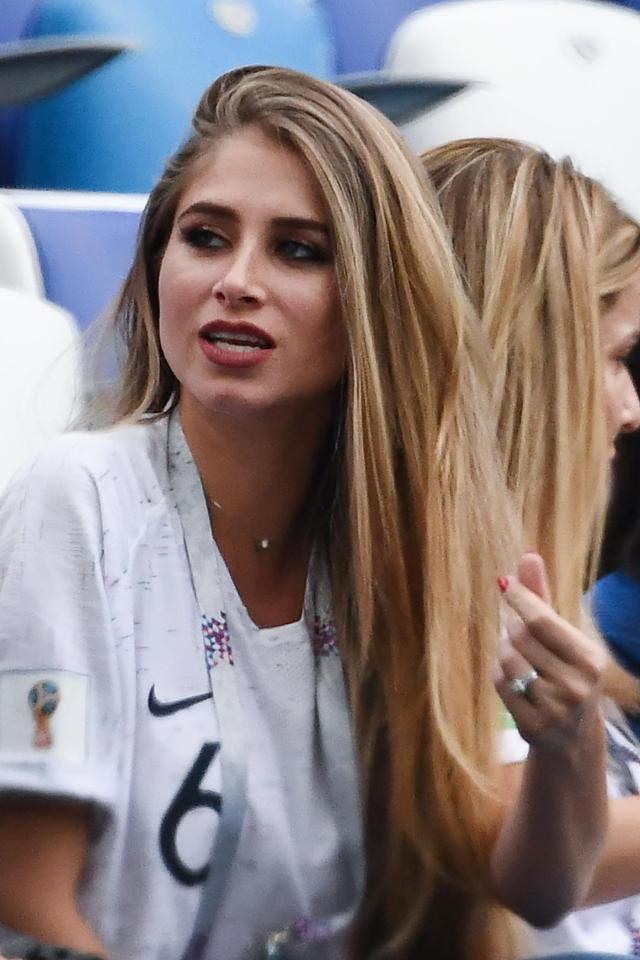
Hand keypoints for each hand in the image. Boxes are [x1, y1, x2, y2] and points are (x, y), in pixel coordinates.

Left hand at [495, 552, 606, 752]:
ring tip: (516, 656)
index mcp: (590, 658)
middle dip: (510, 627)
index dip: (518, 598)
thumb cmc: (563, 671)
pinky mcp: (534, 726)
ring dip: (503, 651)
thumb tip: (528, 555)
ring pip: (506, 660)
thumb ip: (542, 596)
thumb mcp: (560, 635)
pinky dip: (499, 675)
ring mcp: (556, 708)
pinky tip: (513, 679)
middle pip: (519, 637)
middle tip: (513, 629)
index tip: (505, 584)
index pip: (541, 619)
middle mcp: (578, 684)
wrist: (572, 736)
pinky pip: (500, 685)